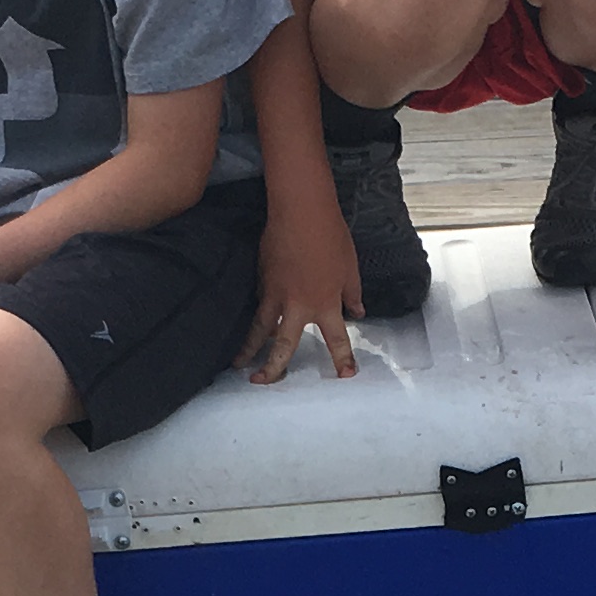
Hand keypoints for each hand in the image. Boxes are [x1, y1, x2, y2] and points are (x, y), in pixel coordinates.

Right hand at [241, 201, 362, 382]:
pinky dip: (258, 314)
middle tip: (262, 382)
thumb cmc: (331, 238)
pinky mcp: (262, 279)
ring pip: (260, 327)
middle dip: (273, 367)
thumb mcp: (350, 268)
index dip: (342, 359)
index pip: (336, 339)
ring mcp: (275, 293)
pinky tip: (252, 322)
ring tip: (238, 362)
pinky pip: (259, 303)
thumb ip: (352, 294)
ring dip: (249, 347)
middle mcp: (297, 305)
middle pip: (284, 345)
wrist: (301, 212)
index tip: (345, 376)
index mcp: (325, 304)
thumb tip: (357, 312)